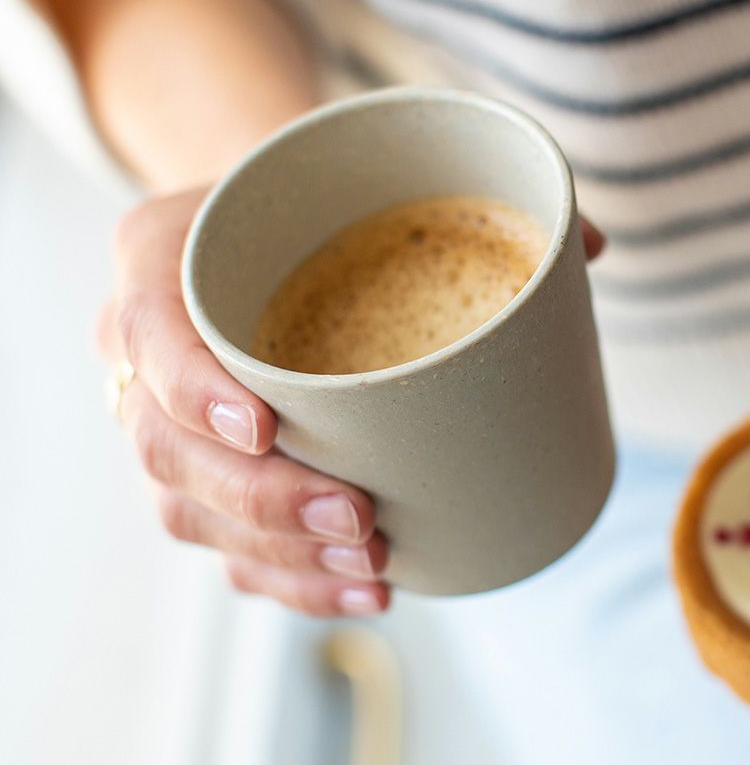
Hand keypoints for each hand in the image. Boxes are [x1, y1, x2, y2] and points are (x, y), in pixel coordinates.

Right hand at [100, 189, 607, 615]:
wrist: (275, 222)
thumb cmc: (323, 202)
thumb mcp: (366, 173)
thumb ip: (469, 200)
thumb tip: (589, 244)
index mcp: (159, 256)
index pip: (147, 327)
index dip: (192, 387)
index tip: (270, 426)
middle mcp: (144, 346)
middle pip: (166, 446)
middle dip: (263, 499)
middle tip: (358, 517)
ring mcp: (166, 418)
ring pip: (191, 512)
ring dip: (282, 556)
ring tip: (375, 568)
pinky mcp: (202, 473)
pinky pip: (223, 546)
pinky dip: (290, 582)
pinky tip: (363, 592)